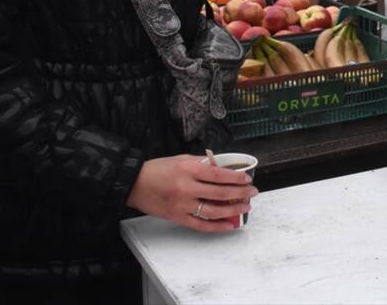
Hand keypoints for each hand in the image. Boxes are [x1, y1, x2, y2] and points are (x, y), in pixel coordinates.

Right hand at [127, 154, 257, 232]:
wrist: (134, 183)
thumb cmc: (158, 169)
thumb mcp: (182, 159)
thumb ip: (202, 164)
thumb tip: (223, 168)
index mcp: (188, 170)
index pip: (218, 175)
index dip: (236, 177)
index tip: (247, 179)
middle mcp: (186, 188)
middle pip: (219, 193)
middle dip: (240, 193)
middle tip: (252, 192)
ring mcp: (181, 205)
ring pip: (213, 211)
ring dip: (232, 210)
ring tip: (246, 207)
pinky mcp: (177, 217)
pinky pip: (200, 225)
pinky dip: (217, 226)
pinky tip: (229, 224)